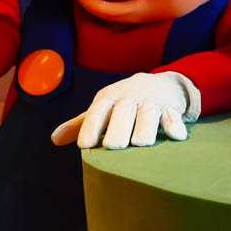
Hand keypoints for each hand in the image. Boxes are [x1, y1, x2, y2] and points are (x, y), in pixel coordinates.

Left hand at [51, 72, 200, 149]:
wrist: (160, 84)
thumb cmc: (124, 102)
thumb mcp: (103, 108)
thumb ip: (81, 124)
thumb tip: (54, 139)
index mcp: (109, 98)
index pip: (97, 111)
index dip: (90, 127)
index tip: (85, 146)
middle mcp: (129, 98)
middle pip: (122, 115)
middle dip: (118, 131)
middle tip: (115, 146)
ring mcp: (151, 102)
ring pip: (147, 116)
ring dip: (144, 131)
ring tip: (140, 143)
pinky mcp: (170, 108)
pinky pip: (172, 117)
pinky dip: (174, 126)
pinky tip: (176, 136)